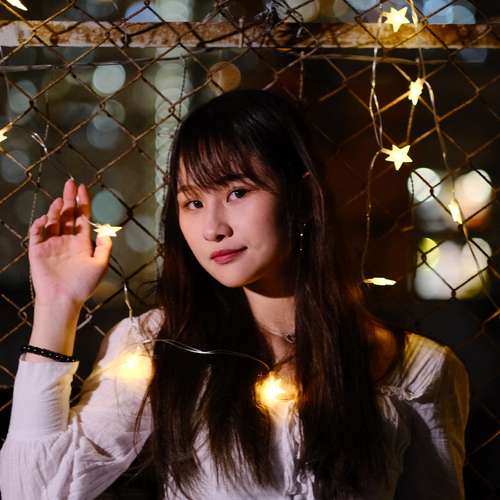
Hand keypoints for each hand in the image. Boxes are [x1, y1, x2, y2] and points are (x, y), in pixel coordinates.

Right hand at [28, 179, 112, 306]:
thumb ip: (104, 246)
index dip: (83, 202)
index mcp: (81, 242)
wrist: (64, 299)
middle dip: (69, 199)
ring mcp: (51, 244)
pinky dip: (40, 224)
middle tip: (69, 183)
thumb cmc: (83, 285)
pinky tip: (46, 218)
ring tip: (60, 200)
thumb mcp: (100, 264)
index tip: (83, 188)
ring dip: (56, 210)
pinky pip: (37, 233)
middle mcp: (66, 240)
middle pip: (67, 214)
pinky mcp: (38, 250)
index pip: (82, 217)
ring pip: (53, 221)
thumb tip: (107, 229)